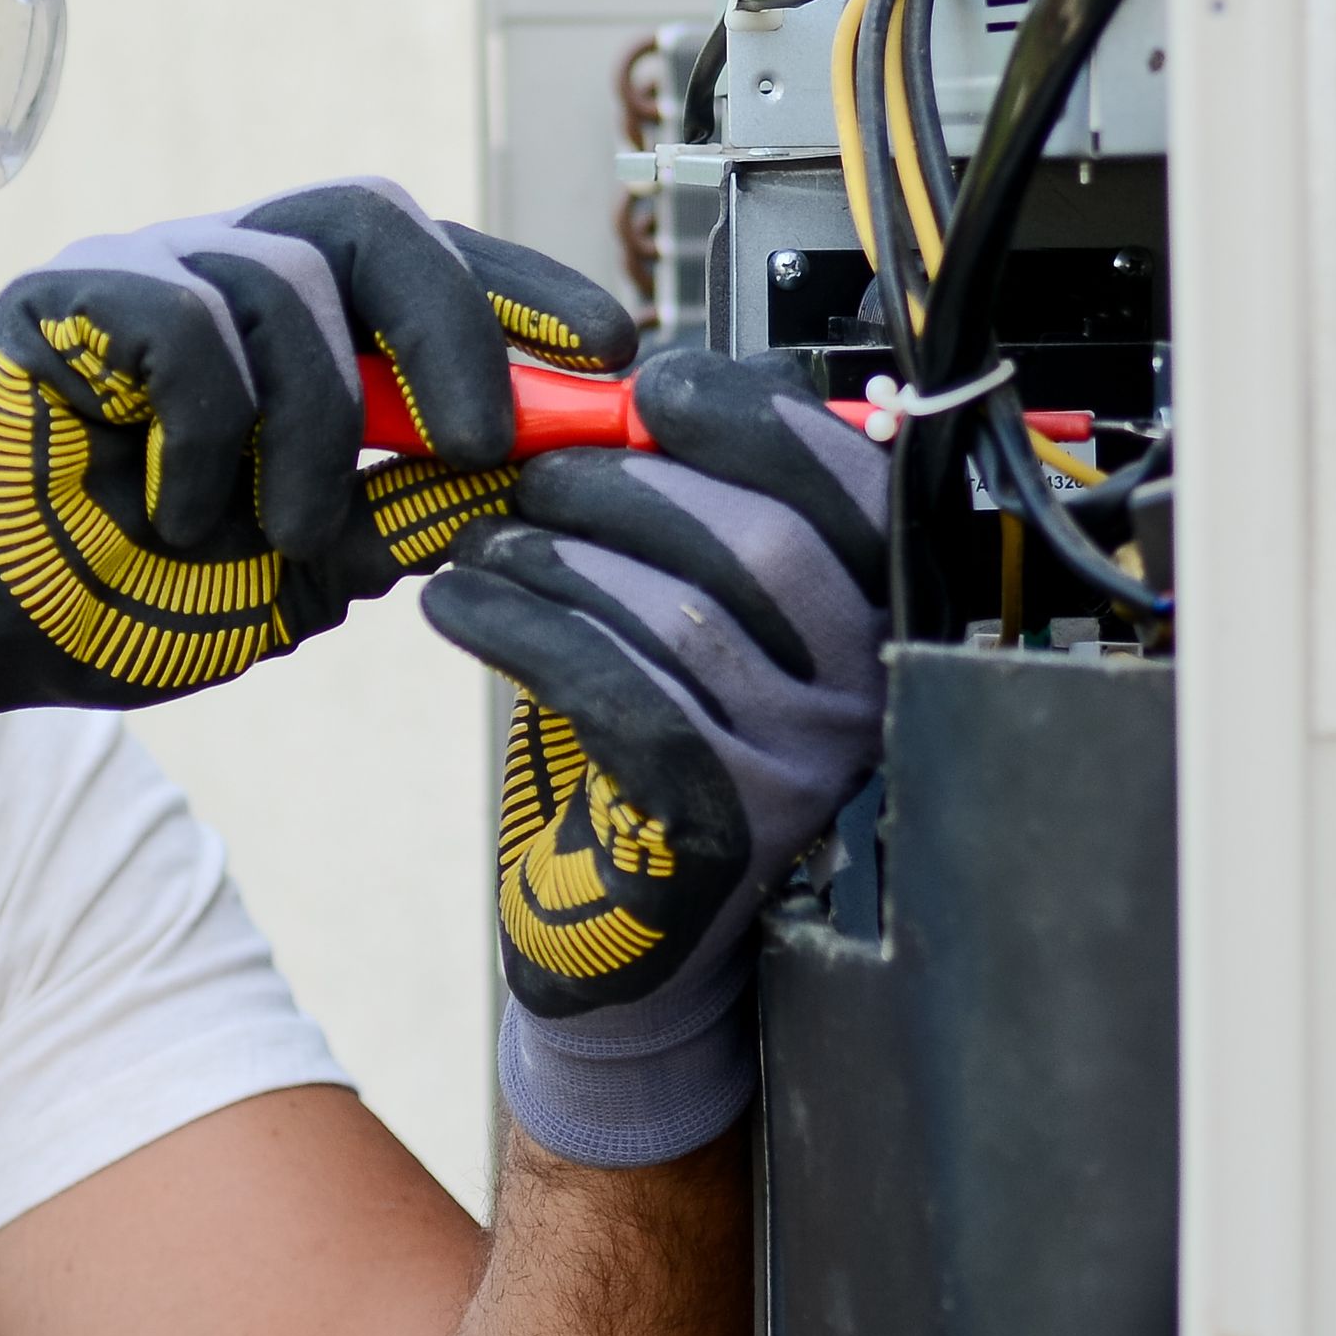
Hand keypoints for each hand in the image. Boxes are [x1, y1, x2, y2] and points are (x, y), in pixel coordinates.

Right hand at [0, 184, 632, 804]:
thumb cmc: (119, 595)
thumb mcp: (300, 570)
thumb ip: (402, 514)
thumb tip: (528, 474)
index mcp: (287, 324)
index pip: (426, 260)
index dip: (527, 290)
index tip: (616, 352)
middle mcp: (219, 273)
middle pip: (373, 218)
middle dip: (455, 323)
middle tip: (484, 439)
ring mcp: (141, 273)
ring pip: (287, 281)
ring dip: (311, 434)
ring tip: (274, 537)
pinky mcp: (66, 297)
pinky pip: (188, 323)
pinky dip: (211, 434)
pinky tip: (177, 506)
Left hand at [413, 350, 890, 1164]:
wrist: (634, 947)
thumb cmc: (657, 755)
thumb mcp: (696, 617)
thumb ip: (696, 511)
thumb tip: (632, 391)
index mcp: (876, 619)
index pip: (851, 479)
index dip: (748, 413)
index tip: (650, 388)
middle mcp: (862, 693)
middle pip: (757, 536)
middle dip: (621, 483)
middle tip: (530, 477)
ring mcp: (797, 764)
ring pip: (673, 609)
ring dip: (554, 554)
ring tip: (484, 547)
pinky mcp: (710, 822)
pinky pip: (611, 688)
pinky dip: (519, 627)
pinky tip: (460, 607)